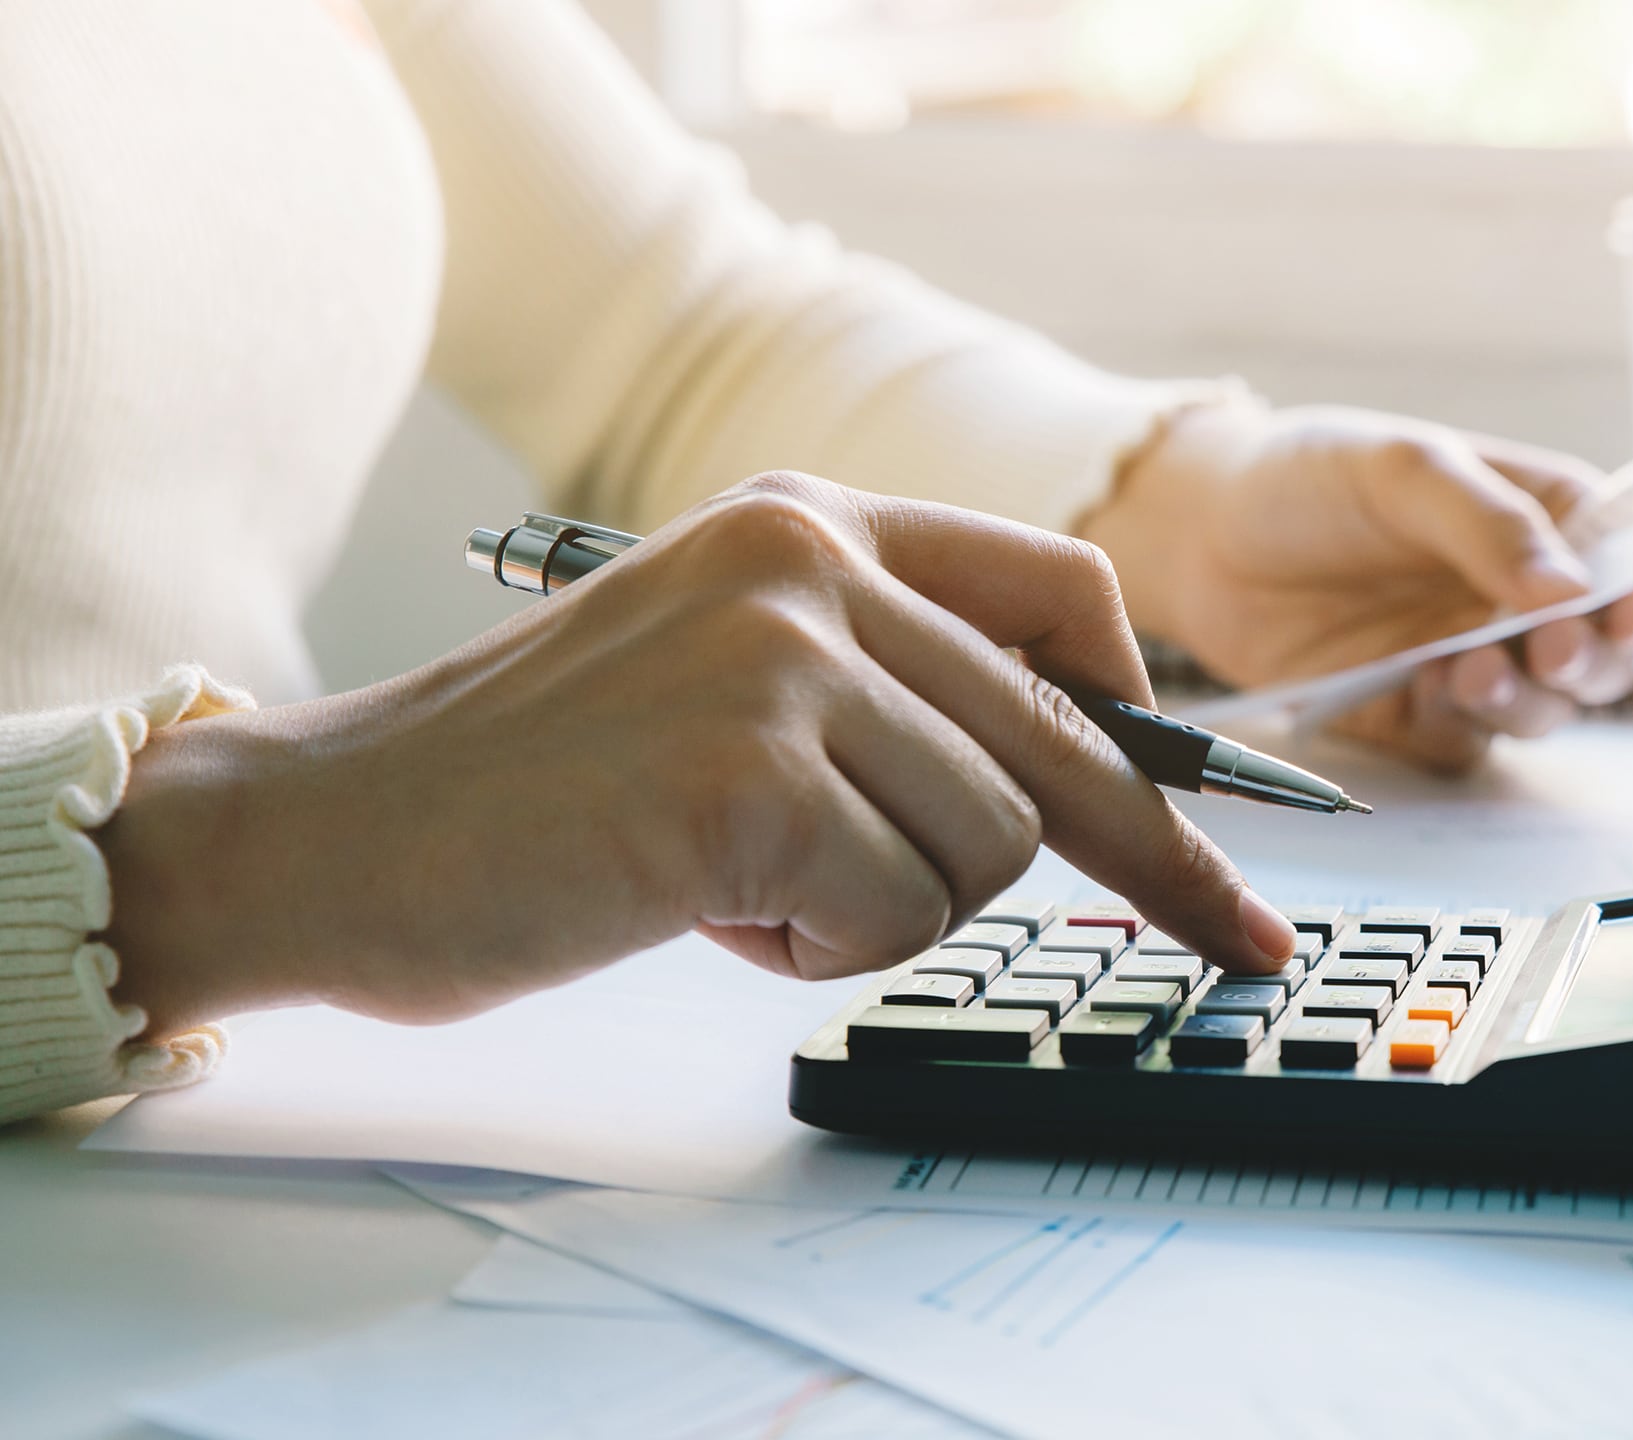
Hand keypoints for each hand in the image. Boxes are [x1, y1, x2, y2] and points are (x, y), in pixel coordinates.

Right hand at [95, 474, 1299, 1033]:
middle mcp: (811, 559)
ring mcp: (781, 657)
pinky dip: (815, 949)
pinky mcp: (748, 772)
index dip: (1154, 729)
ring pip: (984, 845)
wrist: (337, 833)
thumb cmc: (539, 785)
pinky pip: (892, 913)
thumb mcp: (730, 672)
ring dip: (883, 909)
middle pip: (1062, 741)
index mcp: (813, 517)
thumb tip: (1083, 771)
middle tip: (1242, 942)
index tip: (1216, 828)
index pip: (1062, 600)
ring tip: (743, 882)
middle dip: (1153, 863)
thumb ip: (886, 684)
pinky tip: (701, 905)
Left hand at [1082, 400, 1632, 771]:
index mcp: (1547, 521)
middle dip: (1593, 660)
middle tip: (1551, 651)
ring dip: (1527, 700)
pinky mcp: (1418, 712)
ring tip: (1471, 669)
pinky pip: (1466, 741)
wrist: (1200, 537)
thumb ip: (1489, 525)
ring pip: (1547, 709)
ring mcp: (1474, 659)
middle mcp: (1521, 598)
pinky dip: (1460, 726)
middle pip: (1609, 653)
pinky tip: (1425, 691)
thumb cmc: (1307, 477)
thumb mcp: (1404, 469)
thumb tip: (1573, 588)